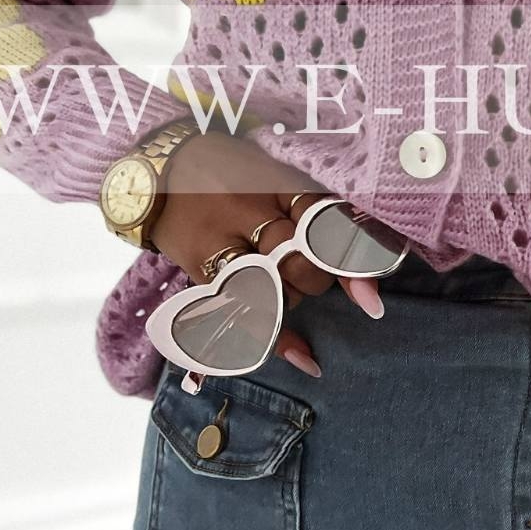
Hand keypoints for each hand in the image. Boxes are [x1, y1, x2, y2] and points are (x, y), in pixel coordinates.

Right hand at [148, 129, 385, 378]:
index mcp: (274, 182)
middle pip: (297, 262)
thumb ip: (318, 210)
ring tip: (287, 287)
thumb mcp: (276, 176)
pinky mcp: (199, 272)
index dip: (350, 258)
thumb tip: (364, 260)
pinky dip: (275, 338)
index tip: (371, 298)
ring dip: (294, 298)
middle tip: (314, 275)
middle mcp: (246, 212)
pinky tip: (305, 356)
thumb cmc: (234, 175)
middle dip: (318, 280)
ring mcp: (218, 243)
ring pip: (272, 290)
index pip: (321, 221)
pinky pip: (241, 312)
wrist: (160, 173)